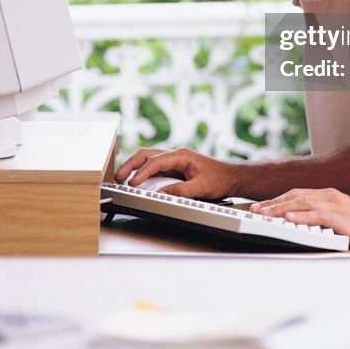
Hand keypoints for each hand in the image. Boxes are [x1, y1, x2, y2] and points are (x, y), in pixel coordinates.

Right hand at [115, 146, 243, 200]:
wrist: (231, 177)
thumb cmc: (219, 179)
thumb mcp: (201, 188)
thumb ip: (180, 191)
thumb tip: (160, 194)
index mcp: (181, 155)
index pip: (156, 161)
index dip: (142, 172)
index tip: (132, 183)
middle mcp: (176, 154)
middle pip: (147, 155)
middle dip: (131, 164)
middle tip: (118, 177)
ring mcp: (174, 160)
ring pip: (148, 158)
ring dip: (134, 166)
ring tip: (122, 178)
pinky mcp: (174, 167)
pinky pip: (154, 166)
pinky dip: (142, 170)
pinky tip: (136, 179)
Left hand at [251, 188, 349, 256]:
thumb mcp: (342, 227)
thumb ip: (324, 226)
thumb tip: (304, 233)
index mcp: (332, 198)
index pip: (299, 195)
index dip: (279, 200)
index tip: (262, 208)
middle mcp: (332, 197)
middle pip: (296, 196)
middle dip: (273, 203)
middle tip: (255, 210)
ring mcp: (338, 206)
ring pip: (302, 203)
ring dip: (280, 208)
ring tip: (263, 214)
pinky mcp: (343, 219)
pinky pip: (317, 215)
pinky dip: (301, 216)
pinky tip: (288, 218)